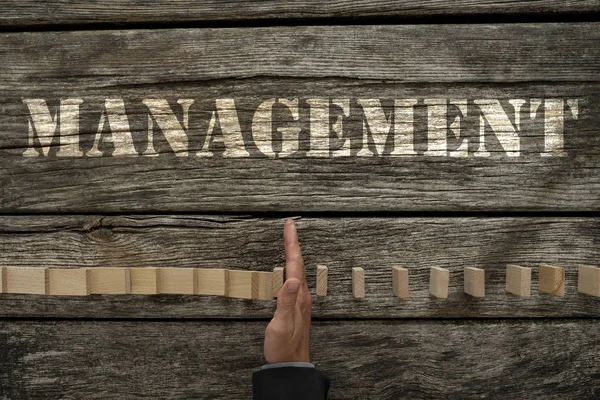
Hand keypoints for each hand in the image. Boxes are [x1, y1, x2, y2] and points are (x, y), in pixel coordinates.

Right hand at [263, 219, 311, 363]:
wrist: (290, 365)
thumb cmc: (283, 347)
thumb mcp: (282, 325)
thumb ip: (286, 303)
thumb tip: (292, 280)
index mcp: (298, 296)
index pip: (294, 264)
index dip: (291, 243)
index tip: (290, 226)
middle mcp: (302, 295)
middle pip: (297, 263)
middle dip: (292, 243)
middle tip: (289, 226)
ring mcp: (299, 300)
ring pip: (296, 270)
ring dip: (292, 253)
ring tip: (289, 240)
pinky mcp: (295, 306)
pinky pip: (294, 279)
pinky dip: (290, 267)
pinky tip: (288, 268)